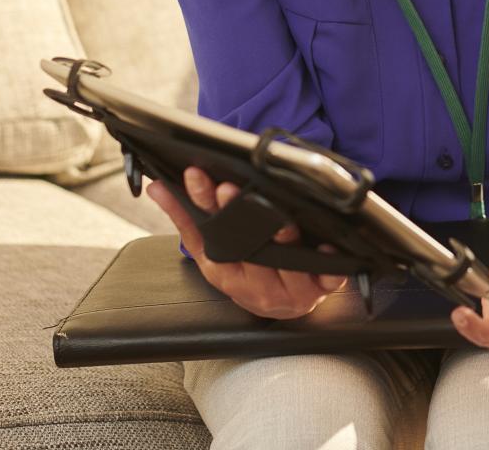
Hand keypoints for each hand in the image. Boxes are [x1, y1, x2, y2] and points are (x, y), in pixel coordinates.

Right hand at [146, 167, 346, 319]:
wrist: (283, 307)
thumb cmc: (247, 275)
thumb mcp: (212, 253)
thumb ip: (186, 219)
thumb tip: (158, 188)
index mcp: (226, 273)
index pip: (213, 237)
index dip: (207, 208)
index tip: (206, 182)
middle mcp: (256, 285)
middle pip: (249, 250)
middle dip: (240, 217)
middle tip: (232, 190)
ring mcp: (291, 290)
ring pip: (285, 264)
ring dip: (283, 241)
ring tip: (280, 222)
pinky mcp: (322, 289)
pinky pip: (329, 279)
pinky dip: (329, 266)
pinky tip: (327, 248)